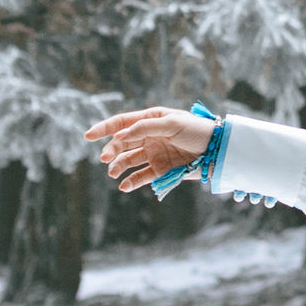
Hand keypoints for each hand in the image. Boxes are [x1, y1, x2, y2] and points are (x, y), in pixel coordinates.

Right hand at [86, 105, 209, 193]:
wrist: (218, 149)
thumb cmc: (196, 130)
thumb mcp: (172, 123)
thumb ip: (145, 128)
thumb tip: (120, 136)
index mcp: (151, 119)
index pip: (122, 123)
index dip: (104, 128)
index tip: (87, 136)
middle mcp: (149, 136)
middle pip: (122, 143)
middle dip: (112, 150)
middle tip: (106, 159)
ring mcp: (154, 153)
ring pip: (129, 160)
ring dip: (119, 167)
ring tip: (113, 174)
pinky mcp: (161, 170)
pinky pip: (141, 176)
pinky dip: (131, 181)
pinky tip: (123, 186)